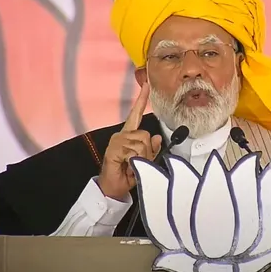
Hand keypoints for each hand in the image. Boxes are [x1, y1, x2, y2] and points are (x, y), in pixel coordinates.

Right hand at [97, 82, 162, 200]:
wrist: (113, 187)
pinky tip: (126, 165)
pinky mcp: (114, 149)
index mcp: (129, 135)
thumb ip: (151, 149)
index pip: (136, 114)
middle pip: (146, 135)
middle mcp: (122, 135)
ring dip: (141, 157)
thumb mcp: (144, 161)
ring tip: (131, 164)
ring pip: (142, 144)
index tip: (146, 84)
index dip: (141, 99)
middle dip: (147, 151)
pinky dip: (134, 161)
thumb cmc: (127, 173)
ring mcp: (117, 141)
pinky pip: (134, 152)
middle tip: (138, 162)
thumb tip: (157, 137)